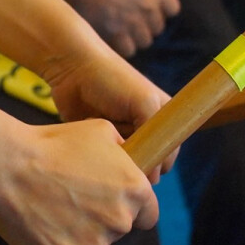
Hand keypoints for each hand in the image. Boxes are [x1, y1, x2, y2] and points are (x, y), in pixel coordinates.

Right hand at [0, 119, 159, 244]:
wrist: (6, 165)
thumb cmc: (51, 143)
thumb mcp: (100, 131)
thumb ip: (124, 150)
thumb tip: (130, 159)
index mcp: (136, 190)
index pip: (148, 215)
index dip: (130, 209)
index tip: (111, 204)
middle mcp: (121, 220)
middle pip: (120, 230)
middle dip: (103, 220)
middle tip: (74, 203)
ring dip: (83, 238)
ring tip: (54, 213)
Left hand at [45, 47, 178, 180]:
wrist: (74, 70)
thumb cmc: (113, 80)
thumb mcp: (144, 102)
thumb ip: (156, 136)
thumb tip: (154, 173)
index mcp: (162, 117)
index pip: (170, 151)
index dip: (160, 160)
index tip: (144, 158)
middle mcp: (145, 128)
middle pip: (148, 160)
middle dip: (137, 159)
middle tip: (123, 147)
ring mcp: (123, 135)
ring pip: (127, 162)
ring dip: (118, 155)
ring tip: (107, 136)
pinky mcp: (103, 141)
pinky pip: (107, 159)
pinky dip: (102, 153)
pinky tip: (94, 138)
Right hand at [62, 0, 179, 56]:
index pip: (173, 9)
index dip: (163, 10)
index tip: (152, 9)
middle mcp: (148, 5)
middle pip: (158, 27)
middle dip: (148, 24)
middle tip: (134, 19)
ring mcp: (133, 21)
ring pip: (145, 40)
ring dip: (136, 37)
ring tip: (125, 29)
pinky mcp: (118, 34)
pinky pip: (129, 49)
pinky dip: (124, 45)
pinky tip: (116, 38)